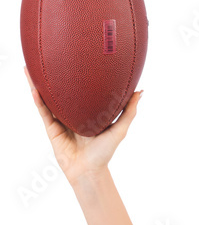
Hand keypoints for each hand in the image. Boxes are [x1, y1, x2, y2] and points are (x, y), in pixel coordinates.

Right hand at [23, 65, 141, 186]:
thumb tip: (140, 91)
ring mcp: (60, 120)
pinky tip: (34, 86)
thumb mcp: (120, 128)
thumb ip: (129, 110)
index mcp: (87, 112)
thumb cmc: (105, 152)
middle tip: (50, 53)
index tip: (78, 56)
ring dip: (38, 83)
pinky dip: (38, 99)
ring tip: (31, 66)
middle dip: (54, 75)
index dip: (78, 75)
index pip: (81, 90)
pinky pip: (43, 111)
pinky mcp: (51, 129)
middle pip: (61, 91)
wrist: (89, 171)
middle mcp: (72, 114)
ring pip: (47, 98)